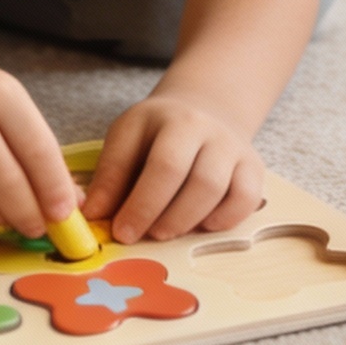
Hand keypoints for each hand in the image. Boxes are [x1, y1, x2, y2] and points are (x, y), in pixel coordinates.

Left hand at [82, 94, 263, 243]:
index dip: (139, 204)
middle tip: (139, 235)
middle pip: (194, 179)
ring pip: (218, 191)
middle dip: (162, 215)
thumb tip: (92, 215)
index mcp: (170, 118)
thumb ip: (110, 174)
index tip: (119, 231)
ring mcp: (234, 148)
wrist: (204, 109)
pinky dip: (223, 219)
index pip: (160, 164)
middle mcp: (208, 130)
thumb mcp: (126, 138)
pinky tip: (199, 224)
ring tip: (162, 231)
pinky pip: (245, 200)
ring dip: (186, 221)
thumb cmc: (157, 133)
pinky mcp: (253, 167)